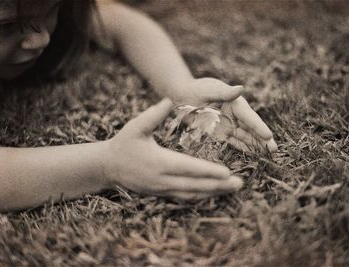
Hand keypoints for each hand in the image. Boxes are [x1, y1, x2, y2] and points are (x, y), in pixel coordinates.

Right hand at [100, 98, 242, 199]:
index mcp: (159, 162)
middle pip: (195, 185)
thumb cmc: (123, 144)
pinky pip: (185, 196)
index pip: (189, 168)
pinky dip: (201, 196)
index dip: (208, 171)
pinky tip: (214, 193)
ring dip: (213, 193)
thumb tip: (169, 100)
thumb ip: (152, 115)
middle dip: (218, 186)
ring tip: (233, 188)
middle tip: (240, 183)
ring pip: (192, 194)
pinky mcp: (162, 193)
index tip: (227, 172)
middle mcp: (163, 180)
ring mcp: (162, 189)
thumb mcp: (135, 127)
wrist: (108, 167)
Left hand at [175, 78, 277, 152]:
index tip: (268, 135)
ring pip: (245, 136)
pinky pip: (234, 141)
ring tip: (268, 154)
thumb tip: (241, 88)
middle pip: (251, 128)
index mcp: (235, 103)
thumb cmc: (197, 88)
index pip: (248, 117)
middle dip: (263, 139)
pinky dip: (243, 147)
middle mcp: (235, 115)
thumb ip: (225, 91)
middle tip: (274, 149)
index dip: (258, 127)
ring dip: (256, 145)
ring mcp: (229, 124)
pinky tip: (253, 154)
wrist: (183, 95)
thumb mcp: (211, 88)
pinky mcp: (222, 132)